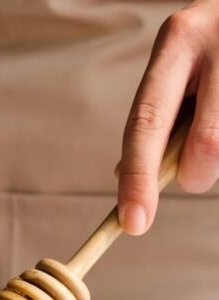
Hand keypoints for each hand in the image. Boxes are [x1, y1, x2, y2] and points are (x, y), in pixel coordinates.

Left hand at [117, 0, 218, 234]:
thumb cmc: (209, 47)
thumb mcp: (176, 66)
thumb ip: (157, 117)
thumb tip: (123, 175)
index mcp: (176, 42)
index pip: (146, 124)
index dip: (137, 178)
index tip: (132, 224)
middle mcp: (217, 42)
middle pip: (206, 145)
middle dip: (194, 175)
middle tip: (192, 174)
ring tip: (216, 118)